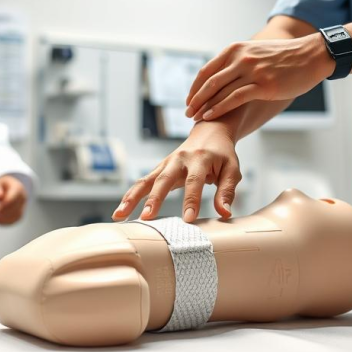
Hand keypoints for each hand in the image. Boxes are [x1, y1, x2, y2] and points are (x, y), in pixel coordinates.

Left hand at [0, 175, 26, 225]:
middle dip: (4, 212)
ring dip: (4, 218)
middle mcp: (22, 197)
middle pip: (15, 207)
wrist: (4, 189)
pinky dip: (5, 222)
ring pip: (16, 215)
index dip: (6, 204)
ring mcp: (22, 206)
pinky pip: (14, 220)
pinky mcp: (19, 214)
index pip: (14, 197)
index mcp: (17, 188)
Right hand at [112, 122, 241, 222]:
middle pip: (164, 180)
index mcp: (200, 158)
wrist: (209, 132)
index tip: (188, 219)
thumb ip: (227, 191)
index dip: (191, 200)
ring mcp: (166, 163)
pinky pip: (143, 182)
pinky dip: (131, 196)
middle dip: (154, 199)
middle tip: (147, 217)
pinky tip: (121, 210)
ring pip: (146, 180)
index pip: (194, 182)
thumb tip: (225, 213)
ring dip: (132, 198)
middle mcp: (179, 159)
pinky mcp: (159, 168)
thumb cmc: (222, 154)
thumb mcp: (232, 169)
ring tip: (120, 215)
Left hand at [184, 35, 333, 121]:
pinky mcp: (262, 85)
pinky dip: (218, 108)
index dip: (195, 87)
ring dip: (204, 106)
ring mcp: (251, 71)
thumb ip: (239, 61)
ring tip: (195, 118)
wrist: (311, 55)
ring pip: (218, 90)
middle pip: (209, 81)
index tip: (189, 100)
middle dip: (195, 99)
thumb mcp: (256, 52)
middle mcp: (240, 58)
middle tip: (187, 112)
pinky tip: (210, 116)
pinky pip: (234, 98)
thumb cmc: (285, 57)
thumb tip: (226, 77)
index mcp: (235, 49)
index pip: (207, 70)